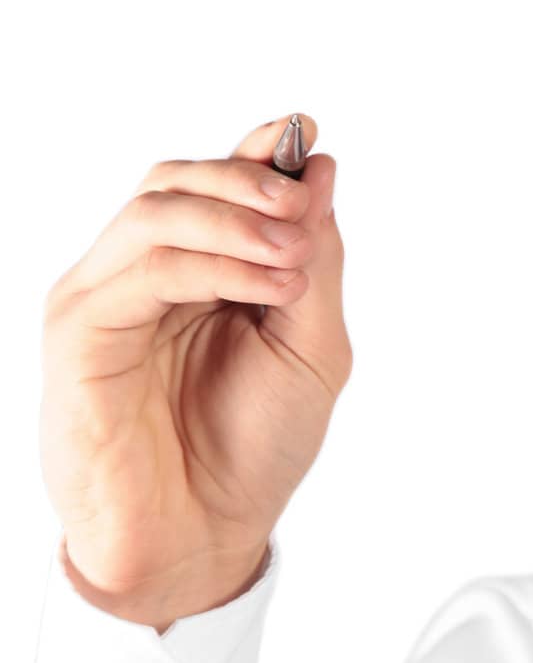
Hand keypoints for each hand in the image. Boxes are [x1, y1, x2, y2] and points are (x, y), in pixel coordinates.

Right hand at [39, 114, 351, 631]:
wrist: (205, 534)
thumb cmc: (255, 446)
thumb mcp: (313, 344)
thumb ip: (317, 259)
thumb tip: (320, 168)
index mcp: (203, 271)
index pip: (219, 185)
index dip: (260, 150)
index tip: (304, 128)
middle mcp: (147, 274)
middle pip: (176, 180)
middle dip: (245, 178)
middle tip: (299, 203)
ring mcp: (107, 298)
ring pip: (153, 211)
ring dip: (231, 218)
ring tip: (291, 252)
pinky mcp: (80, 333)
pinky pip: (141, 270)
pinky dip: (209, 263)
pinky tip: (264, 283)